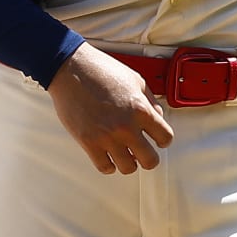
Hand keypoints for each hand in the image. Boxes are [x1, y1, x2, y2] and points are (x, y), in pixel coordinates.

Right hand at [48, 44, 174, 173]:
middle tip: (143, 151)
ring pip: (128, 168)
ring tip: (124, 152)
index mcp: (141, 109)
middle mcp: (126, 126)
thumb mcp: (136, 80)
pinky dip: (109, 164)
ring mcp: (107, 136)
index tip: (158, 139)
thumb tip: (158, 118)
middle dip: (149, 157)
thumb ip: (150, 101)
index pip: (165, 138)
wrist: (71, 68)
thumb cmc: (101, 70)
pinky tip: (109, 154)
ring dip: (128, 161)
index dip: (163, 140)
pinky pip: (105, 167)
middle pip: (150, 160)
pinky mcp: (88, 142)